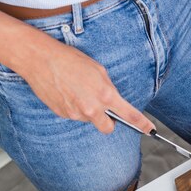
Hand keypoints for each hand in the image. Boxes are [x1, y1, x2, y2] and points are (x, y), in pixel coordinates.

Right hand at [24, 42, 153, 133]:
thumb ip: (109, 89)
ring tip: (78, 91)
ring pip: (90, 120)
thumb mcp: (99, 71)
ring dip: (89, 111)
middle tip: (104, 109)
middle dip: (109, 121)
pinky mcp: (63, 114)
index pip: (129, 115)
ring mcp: (76, 113)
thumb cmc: (70, 60)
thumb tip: (113, 100)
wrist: (41, 60)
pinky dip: (75, 108)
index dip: (142, 124)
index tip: (149, 130)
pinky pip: (75, 116)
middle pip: (108, 128)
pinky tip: (69, 93)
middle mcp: (92, 108)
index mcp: (105, 95)